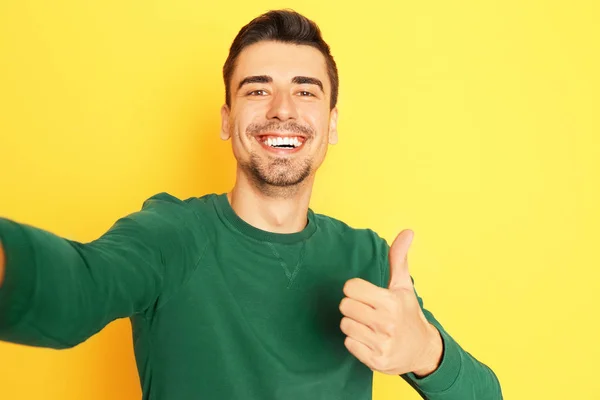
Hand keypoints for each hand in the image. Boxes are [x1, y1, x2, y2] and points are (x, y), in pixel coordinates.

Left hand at [339, 230, 442, 375]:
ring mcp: (382, 344)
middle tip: (366, 311)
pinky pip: (349, 344)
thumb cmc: (408, 313)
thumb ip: (399, 258)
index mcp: (391, 302)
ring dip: (353, 325)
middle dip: (353, 307)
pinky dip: (355, 342)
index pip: (351, 288)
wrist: (423, 350)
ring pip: (345, 325)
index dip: (354, 289)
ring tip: (368, 325)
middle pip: (345, 306)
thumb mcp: (403, 286)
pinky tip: (369, 340)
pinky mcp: (376, 361)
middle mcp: (387, 323)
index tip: (365, 294)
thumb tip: (407, 231)